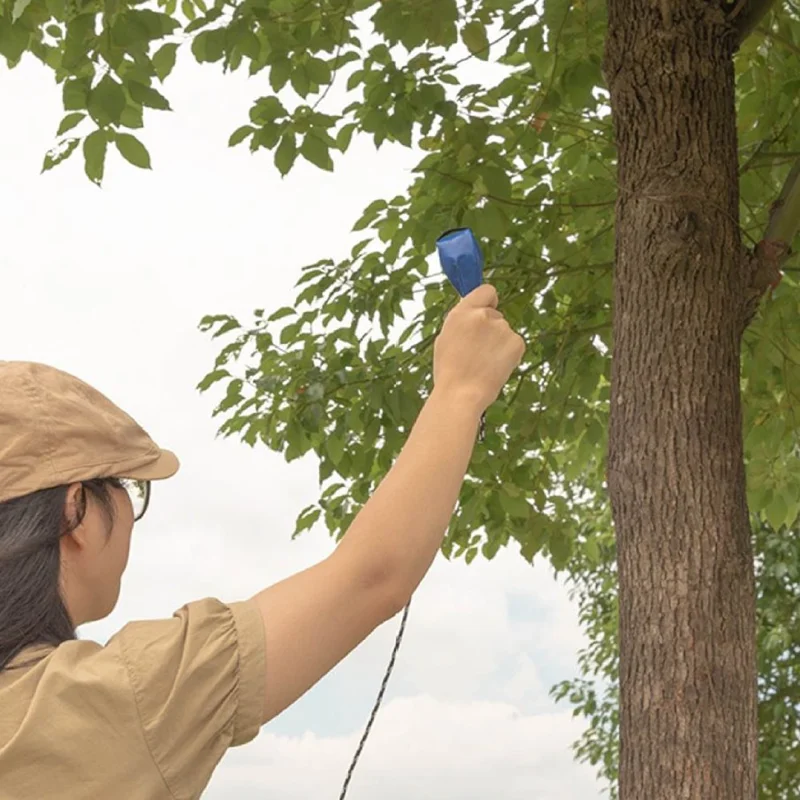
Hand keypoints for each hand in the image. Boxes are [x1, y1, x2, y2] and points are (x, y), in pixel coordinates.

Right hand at [432, 284, 525, 414]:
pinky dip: (508, 354)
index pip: (486, 291)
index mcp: (462, 312)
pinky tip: (495, 368)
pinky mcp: (517, 342)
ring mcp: (502, 328)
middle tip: (478, 351)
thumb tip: (474, 315)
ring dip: (499, 343)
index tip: (486, 311)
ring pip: (504, 331)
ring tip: (484, 364)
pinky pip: (514, 343)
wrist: (461, 395)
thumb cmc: (449, 371)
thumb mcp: (446, 338)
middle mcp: (483, 315)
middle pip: (495, 314)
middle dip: (490, 328)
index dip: (487, 301)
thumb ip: (462, 321)